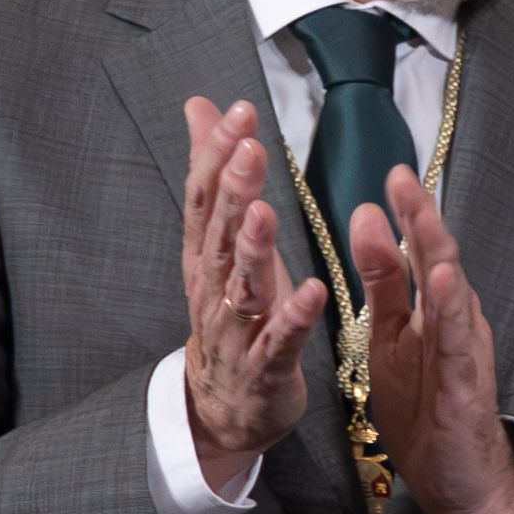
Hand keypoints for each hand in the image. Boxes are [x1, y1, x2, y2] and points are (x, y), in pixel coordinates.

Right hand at [178, 96, 322, 485]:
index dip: (217, 155)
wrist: (224, 406)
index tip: (238, 111)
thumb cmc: (230, 315)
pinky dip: (294, 315)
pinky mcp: (264, 366)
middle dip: (232, 190)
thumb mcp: (220, 244)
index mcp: (204, 257)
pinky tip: (315, 289)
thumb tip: (199, 107)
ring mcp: (235, 329)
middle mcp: (213, 288)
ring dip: (253, 248)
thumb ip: (214, 176)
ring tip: (265, 210)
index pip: (205, 198)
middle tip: (248, 147)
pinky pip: (280, 339)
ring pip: (241, 285)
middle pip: (219, 234)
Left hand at [344, 170, 513, 513]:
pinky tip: (442, 281)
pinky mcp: (466, 384)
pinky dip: (451, 310)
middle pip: (440, 259)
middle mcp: (454, 321)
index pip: (419, 249)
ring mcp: (463, 350)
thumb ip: (384, 283)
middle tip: (402, 176)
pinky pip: (458, 342)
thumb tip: (369, 220)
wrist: (456, 478)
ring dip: (439, 253)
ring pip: (453, 293)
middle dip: (423, 218)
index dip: (407, 212)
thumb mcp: (390, 337)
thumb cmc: (426, 409)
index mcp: (431, 308)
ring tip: (423, 216)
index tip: (390, 173)